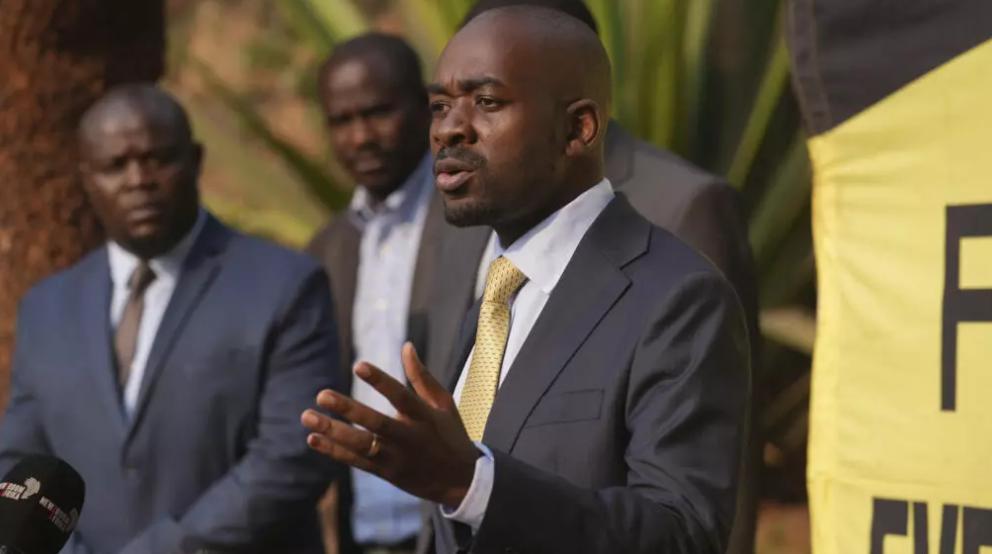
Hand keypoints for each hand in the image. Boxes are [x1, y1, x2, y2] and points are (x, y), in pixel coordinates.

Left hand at [301, 342, 480, 506]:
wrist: (459, 481)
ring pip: (361, 445)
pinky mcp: (386, 473)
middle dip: (348, 410)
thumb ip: (422, 376)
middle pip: (376, 424)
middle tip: (321, 395)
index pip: (401, 396)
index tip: (358, 365)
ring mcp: (396, 458)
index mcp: (424, 417)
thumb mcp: (443, 403)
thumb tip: (406, 346)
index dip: (380, 381)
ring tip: (307, 416)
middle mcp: (409, 438)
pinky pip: (357, 462)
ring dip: (333, 432)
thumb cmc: (450, 434)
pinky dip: (334, 451)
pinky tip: (313, 438)